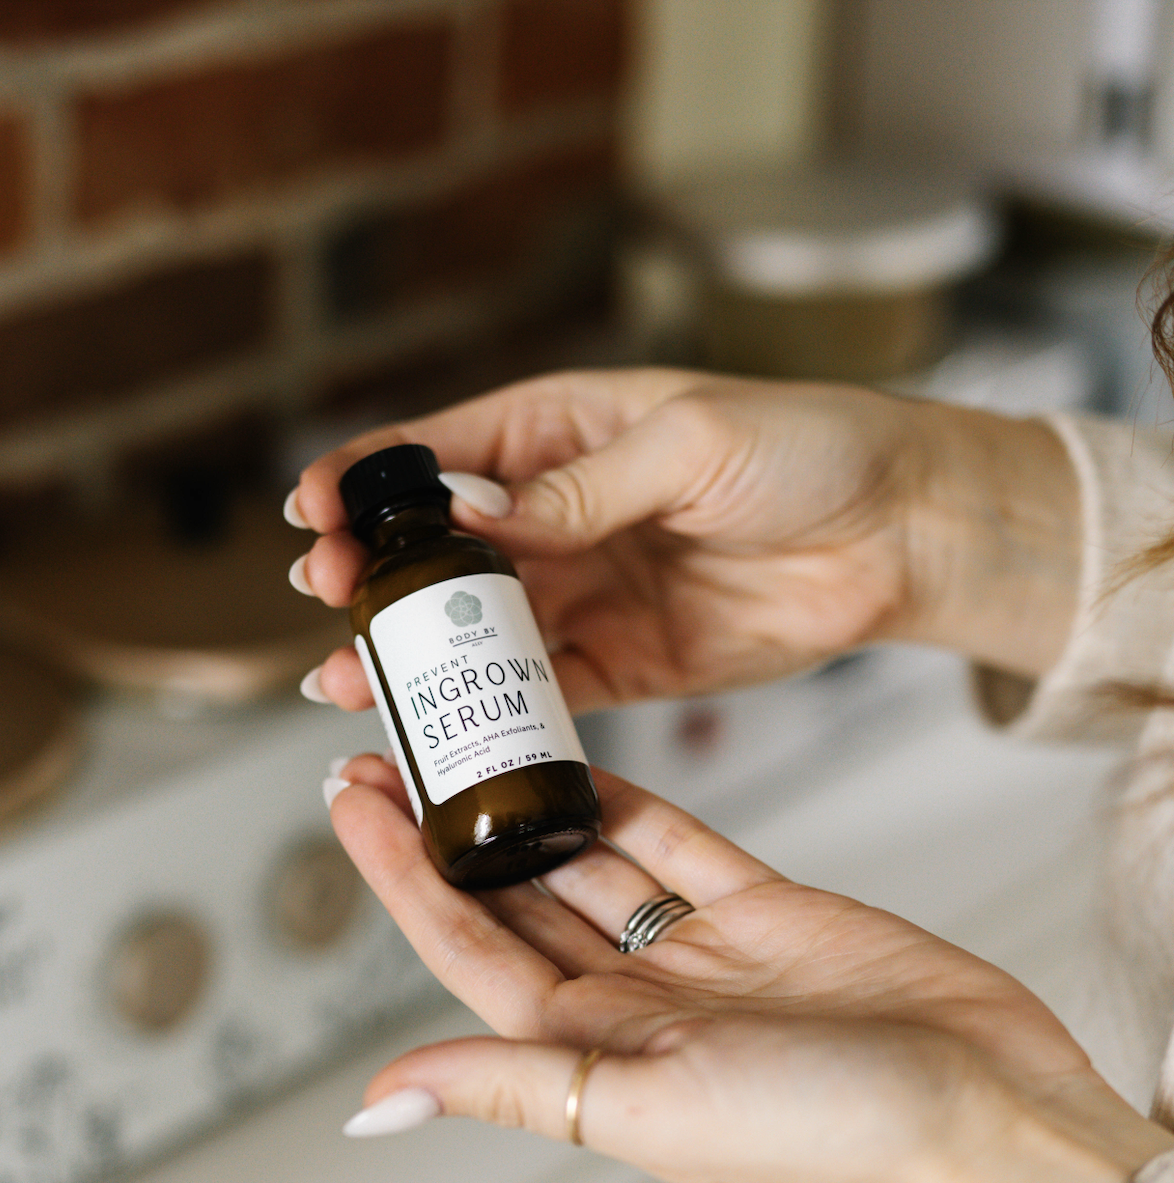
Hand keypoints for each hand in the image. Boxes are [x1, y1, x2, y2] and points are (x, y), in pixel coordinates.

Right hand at [291, 368, 1078, 716]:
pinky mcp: (624, 660)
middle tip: (326, 601)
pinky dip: (490, 708)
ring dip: (410, 654)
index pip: (438, 452)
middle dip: (373, 576)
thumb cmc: (808, 450)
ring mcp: (587, 589)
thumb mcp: (689, 444)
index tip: (311, 511)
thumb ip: (579, 489)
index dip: (365, 479)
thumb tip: (473, 514)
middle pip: (439, 549)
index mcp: (563, 430)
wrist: (897, 532)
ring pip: (475, 627)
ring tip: (347, 681)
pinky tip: (441, 721)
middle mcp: (560, 512)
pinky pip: (541, 687)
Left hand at [327, 757, 1170, 1182]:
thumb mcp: (649, 1106)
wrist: (980, 1113)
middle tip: (386, 741)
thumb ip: (516, 1085)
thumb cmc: (828, 1139)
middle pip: (515, 897)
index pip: (469, 948)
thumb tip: (378, 1100)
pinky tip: (580, 754)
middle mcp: (633, 1004)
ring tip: (467, 726)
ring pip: (590, 860)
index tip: (350, 800)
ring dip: (529, 803)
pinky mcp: (762, 913)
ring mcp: (697, 956)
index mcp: (592, 1054)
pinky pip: (674, 843)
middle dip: (448, 827)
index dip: (404, 874)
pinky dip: (628, 800)